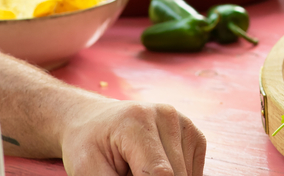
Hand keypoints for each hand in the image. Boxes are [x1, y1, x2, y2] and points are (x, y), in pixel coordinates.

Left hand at [60, 96, 205, 175]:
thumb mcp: (89, 171)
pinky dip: (179, 175)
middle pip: (176, 174)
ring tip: (137, 170)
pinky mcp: (192, 132)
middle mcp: (165, 114)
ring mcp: (181, 120)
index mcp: (136, 121)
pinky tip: (157, 169)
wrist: (94, 122)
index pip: (160, 173)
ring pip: (187, 174)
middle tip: (128, 173)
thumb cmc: (88, 148)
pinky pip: (195, 169)